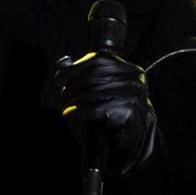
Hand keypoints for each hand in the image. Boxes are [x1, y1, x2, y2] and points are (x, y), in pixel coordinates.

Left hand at [54, 51, 157, 176]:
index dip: (73, 69)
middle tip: (61, 100)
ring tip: (65, 108)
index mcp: (127, 68)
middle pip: (90, 78)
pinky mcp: (127, 112)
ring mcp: (132, 94)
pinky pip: (93, 109)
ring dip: (71, 102)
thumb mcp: (102, 88)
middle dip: (70, 90)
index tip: (59, 80)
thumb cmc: (114, 109)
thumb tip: (61, 67)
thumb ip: (84, 75)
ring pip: (90, 94)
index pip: (96, 59)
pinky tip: (69, 114)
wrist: (136, 136)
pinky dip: (77, 111)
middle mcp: (133, 78)